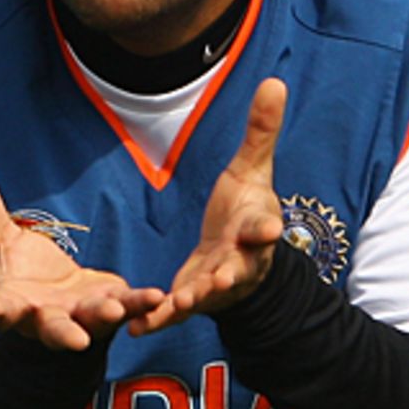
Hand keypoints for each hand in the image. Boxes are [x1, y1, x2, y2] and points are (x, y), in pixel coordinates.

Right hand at [0, 157, 164, 350]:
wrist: (56, 294)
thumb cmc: (25, 270)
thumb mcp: (2, 236)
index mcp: (17, 303)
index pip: (3, 310)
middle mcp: (48, 318)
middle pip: (53, 329)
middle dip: (63, 334)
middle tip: (75, 340)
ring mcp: (82, 317)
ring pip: (93, 321)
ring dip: (105, 317)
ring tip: (115, 310)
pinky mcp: (110, 307)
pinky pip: (127, 308)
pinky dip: (140, 304)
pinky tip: (157, 297)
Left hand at [130, 77, 286, 335]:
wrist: (238, 255)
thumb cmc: (245, 211)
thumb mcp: (252, 170)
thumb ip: (260, 131)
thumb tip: (275, 81)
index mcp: (256, 228)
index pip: (265, 227)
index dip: (265, 228)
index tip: (267, 229)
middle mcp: (240, 261)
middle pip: (237, 269)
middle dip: (229, 274)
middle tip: (219, 280)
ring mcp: (215, 286)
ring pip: (204, 295)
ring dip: (192, 299)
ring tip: (179, 303)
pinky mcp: (190, 300)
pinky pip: (172, 312)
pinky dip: (156, 319)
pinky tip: (133, 328)